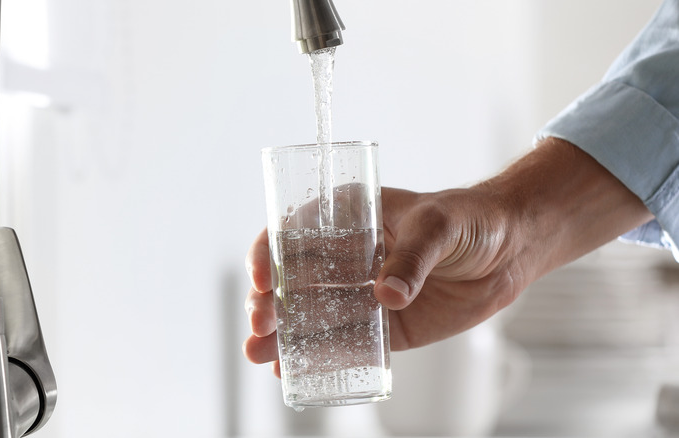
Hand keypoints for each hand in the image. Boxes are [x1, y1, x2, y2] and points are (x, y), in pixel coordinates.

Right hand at [243, 138, 651, 374]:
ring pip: (312, 315)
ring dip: (282, 335)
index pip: (294, 231)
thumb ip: (414, 257)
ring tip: (259, 355)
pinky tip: (292, 371)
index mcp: (349, 216)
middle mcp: (346, 255)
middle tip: (259, 325)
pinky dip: (319, 356)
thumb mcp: (439, 225)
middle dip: (269, 302)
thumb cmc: (472, 219)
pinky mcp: (385, 325)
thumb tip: (385, 296)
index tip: (258, 278)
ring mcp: (362, 292)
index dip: (268, 253)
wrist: (511, 250)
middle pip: (293, 278)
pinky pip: (347, 342)